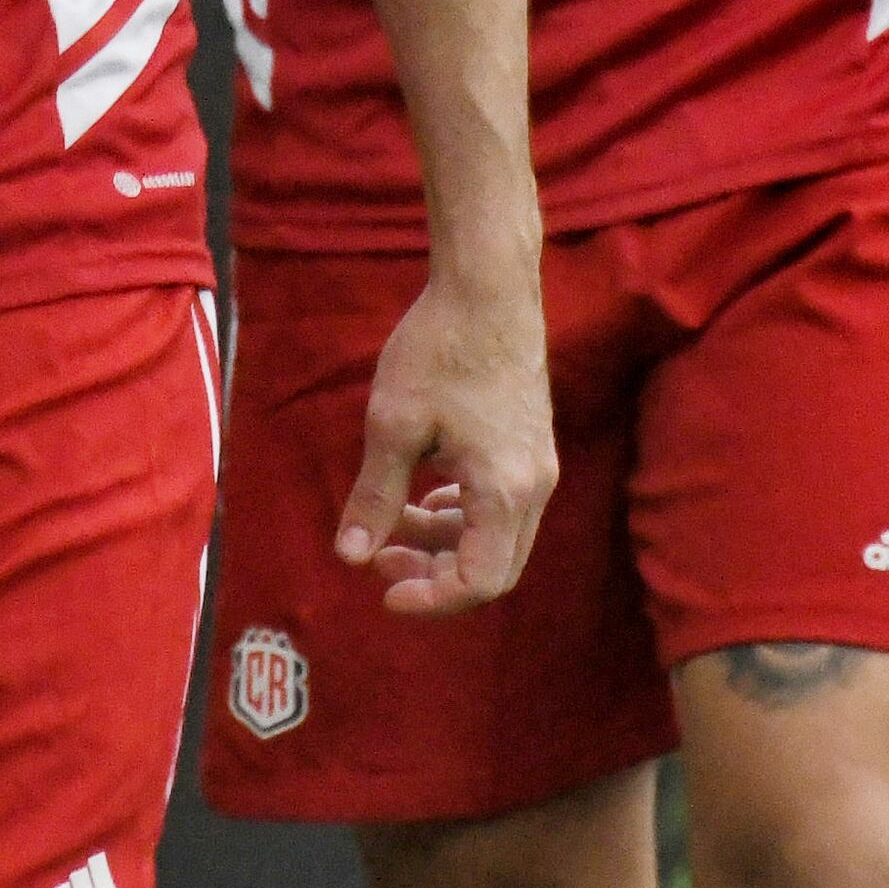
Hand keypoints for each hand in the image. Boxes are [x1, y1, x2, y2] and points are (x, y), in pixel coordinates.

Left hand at [340, 259, 554, 616]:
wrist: (488, 288)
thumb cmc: (440, 350)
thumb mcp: (393, 426)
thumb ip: (375, 497)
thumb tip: (350, 556)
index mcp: (504, 489)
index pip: (480, 581)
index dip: (432, 599)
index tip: (383, 589)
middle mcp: (534, 486)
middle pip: (495, 568)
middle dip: (436, 576)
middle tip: (382, 563)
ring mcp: (537, 465)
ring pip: (498, 536)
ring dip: (446, 543)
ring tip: (394, 524)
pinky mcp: (530, 446)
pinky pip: (502, 505)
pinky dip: (463, 514)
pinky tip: (424, 494)